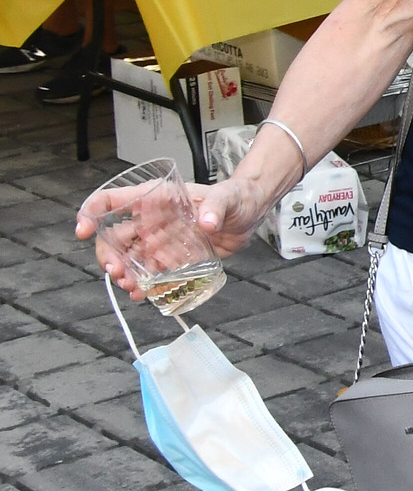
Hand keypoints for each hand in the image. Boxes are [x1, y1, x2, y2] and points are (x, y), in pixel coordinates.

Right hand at [75, 177, 270, 297]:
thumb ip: (217, 207)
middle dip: (108, 255)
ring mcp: (160, 239)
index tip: (83, 230)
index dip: (92, 212)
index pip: (112, 200)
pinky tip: (143, 294)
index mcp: (156, 197)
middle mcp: (152, 219)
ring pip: (130, 258)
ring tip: (132, 286)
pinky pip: (150, 272)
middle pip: (114, 237)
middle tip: (117, 272)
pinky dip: (144, 284)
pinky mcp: (172, 256)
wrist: (251, 213)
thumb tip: (207, 222)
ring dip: (125, 273)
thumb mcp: (228, 196)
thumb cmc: (237, 196)